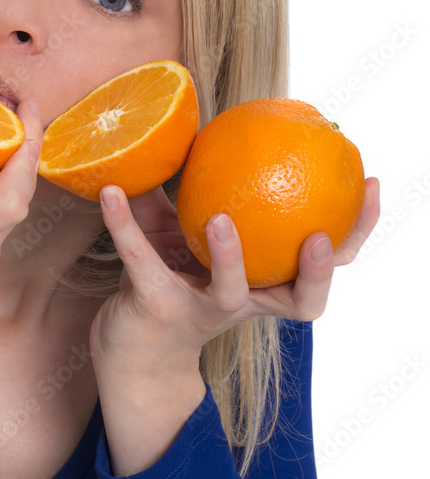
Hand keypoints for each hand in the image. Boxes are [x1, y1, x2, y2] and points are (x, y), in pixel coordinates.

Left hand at [90, 176, 380, 378]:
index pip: (325, 267)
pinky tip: (110, 191)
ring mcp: (201, 309)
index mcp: (264, 287)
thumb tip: (191, 129)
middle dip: (320, 270)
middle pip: (301, 298)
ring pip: (230, 290)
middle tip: (321, 237)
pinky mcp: (155, 306)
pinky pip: (141, 259)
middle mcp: (242, 304)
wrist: (130, 349)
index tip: (368, 186)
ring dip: (230, 255)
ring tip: (220, 218)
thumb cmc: (168, 284)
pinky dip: (123, 223)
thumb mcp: (186, 240)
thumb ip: (192, 195)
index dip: (355, 232)